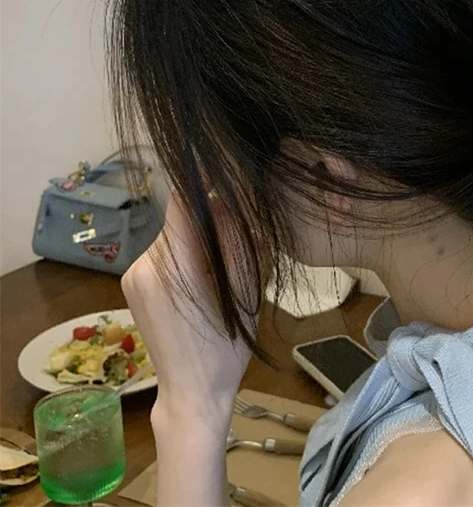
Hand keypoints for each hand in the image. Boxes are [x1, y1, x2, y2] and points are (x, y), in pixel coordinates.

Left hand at [122, 194, 254, 429]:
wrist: (191, 395)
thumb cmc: (227, 347)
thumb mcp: (244, 291)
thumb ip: (235, 241)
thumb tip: (227, 197)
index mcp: (173, 266)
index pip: (183, 202)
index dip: (204, 182)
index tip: (229, 175)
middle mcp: (144, 264)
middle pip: (181, 219)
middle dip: (211, 219)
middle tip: (243, 235)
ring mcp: (132, 275)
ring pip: (173, 235)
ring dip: (198, 238)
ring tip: (224, 264)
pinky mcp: (131, 284)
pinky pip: (164, 253)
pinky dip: (184, 254)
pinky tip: (203, 278)